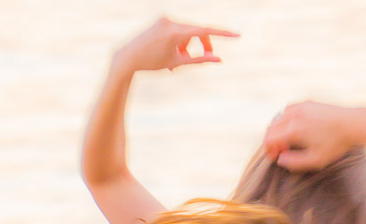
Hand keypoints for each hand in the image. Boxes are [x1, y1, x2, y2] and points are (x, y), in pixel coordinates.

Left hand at [114, 15, 239, 73]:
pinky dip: (179, 42)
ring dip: (187, 46)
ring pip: (187, 32)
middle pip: (196, 32)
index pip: (204, 31)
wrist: (129, 57)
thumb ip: (200, 60)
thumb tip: (218, 59)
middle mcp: (170, 22)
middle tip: (207, 56)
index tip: (237, 35)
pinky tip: (170, 53)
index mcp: (176, 33)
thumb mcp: (179, 62)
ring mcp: (165, 19)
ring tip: (177, 62)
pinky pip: (177, 30)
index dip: (222, 34)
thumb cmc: (153, 63)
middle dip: (202, 45)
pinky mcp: (161, 20)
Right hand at [262, 101, 361, 170]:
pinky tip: (293, 129)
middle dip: (272, 140)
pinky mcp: (307, 103)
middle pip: (272, 127)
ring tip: (287, 142)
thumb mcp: (316, 160)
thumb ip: (295, 162)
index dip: (269, 149)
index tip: (275, 157)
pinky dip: (285, 120)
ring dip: (278, 130)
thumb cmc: (335, 144)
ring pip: (278, 118)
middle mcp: (294, 115)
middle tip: (280, 151)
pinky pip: (288, 110)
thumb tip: (280, 159)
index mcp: (294, 129)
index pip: (270, 137)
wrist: (352, 123)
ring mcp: (300, 106)